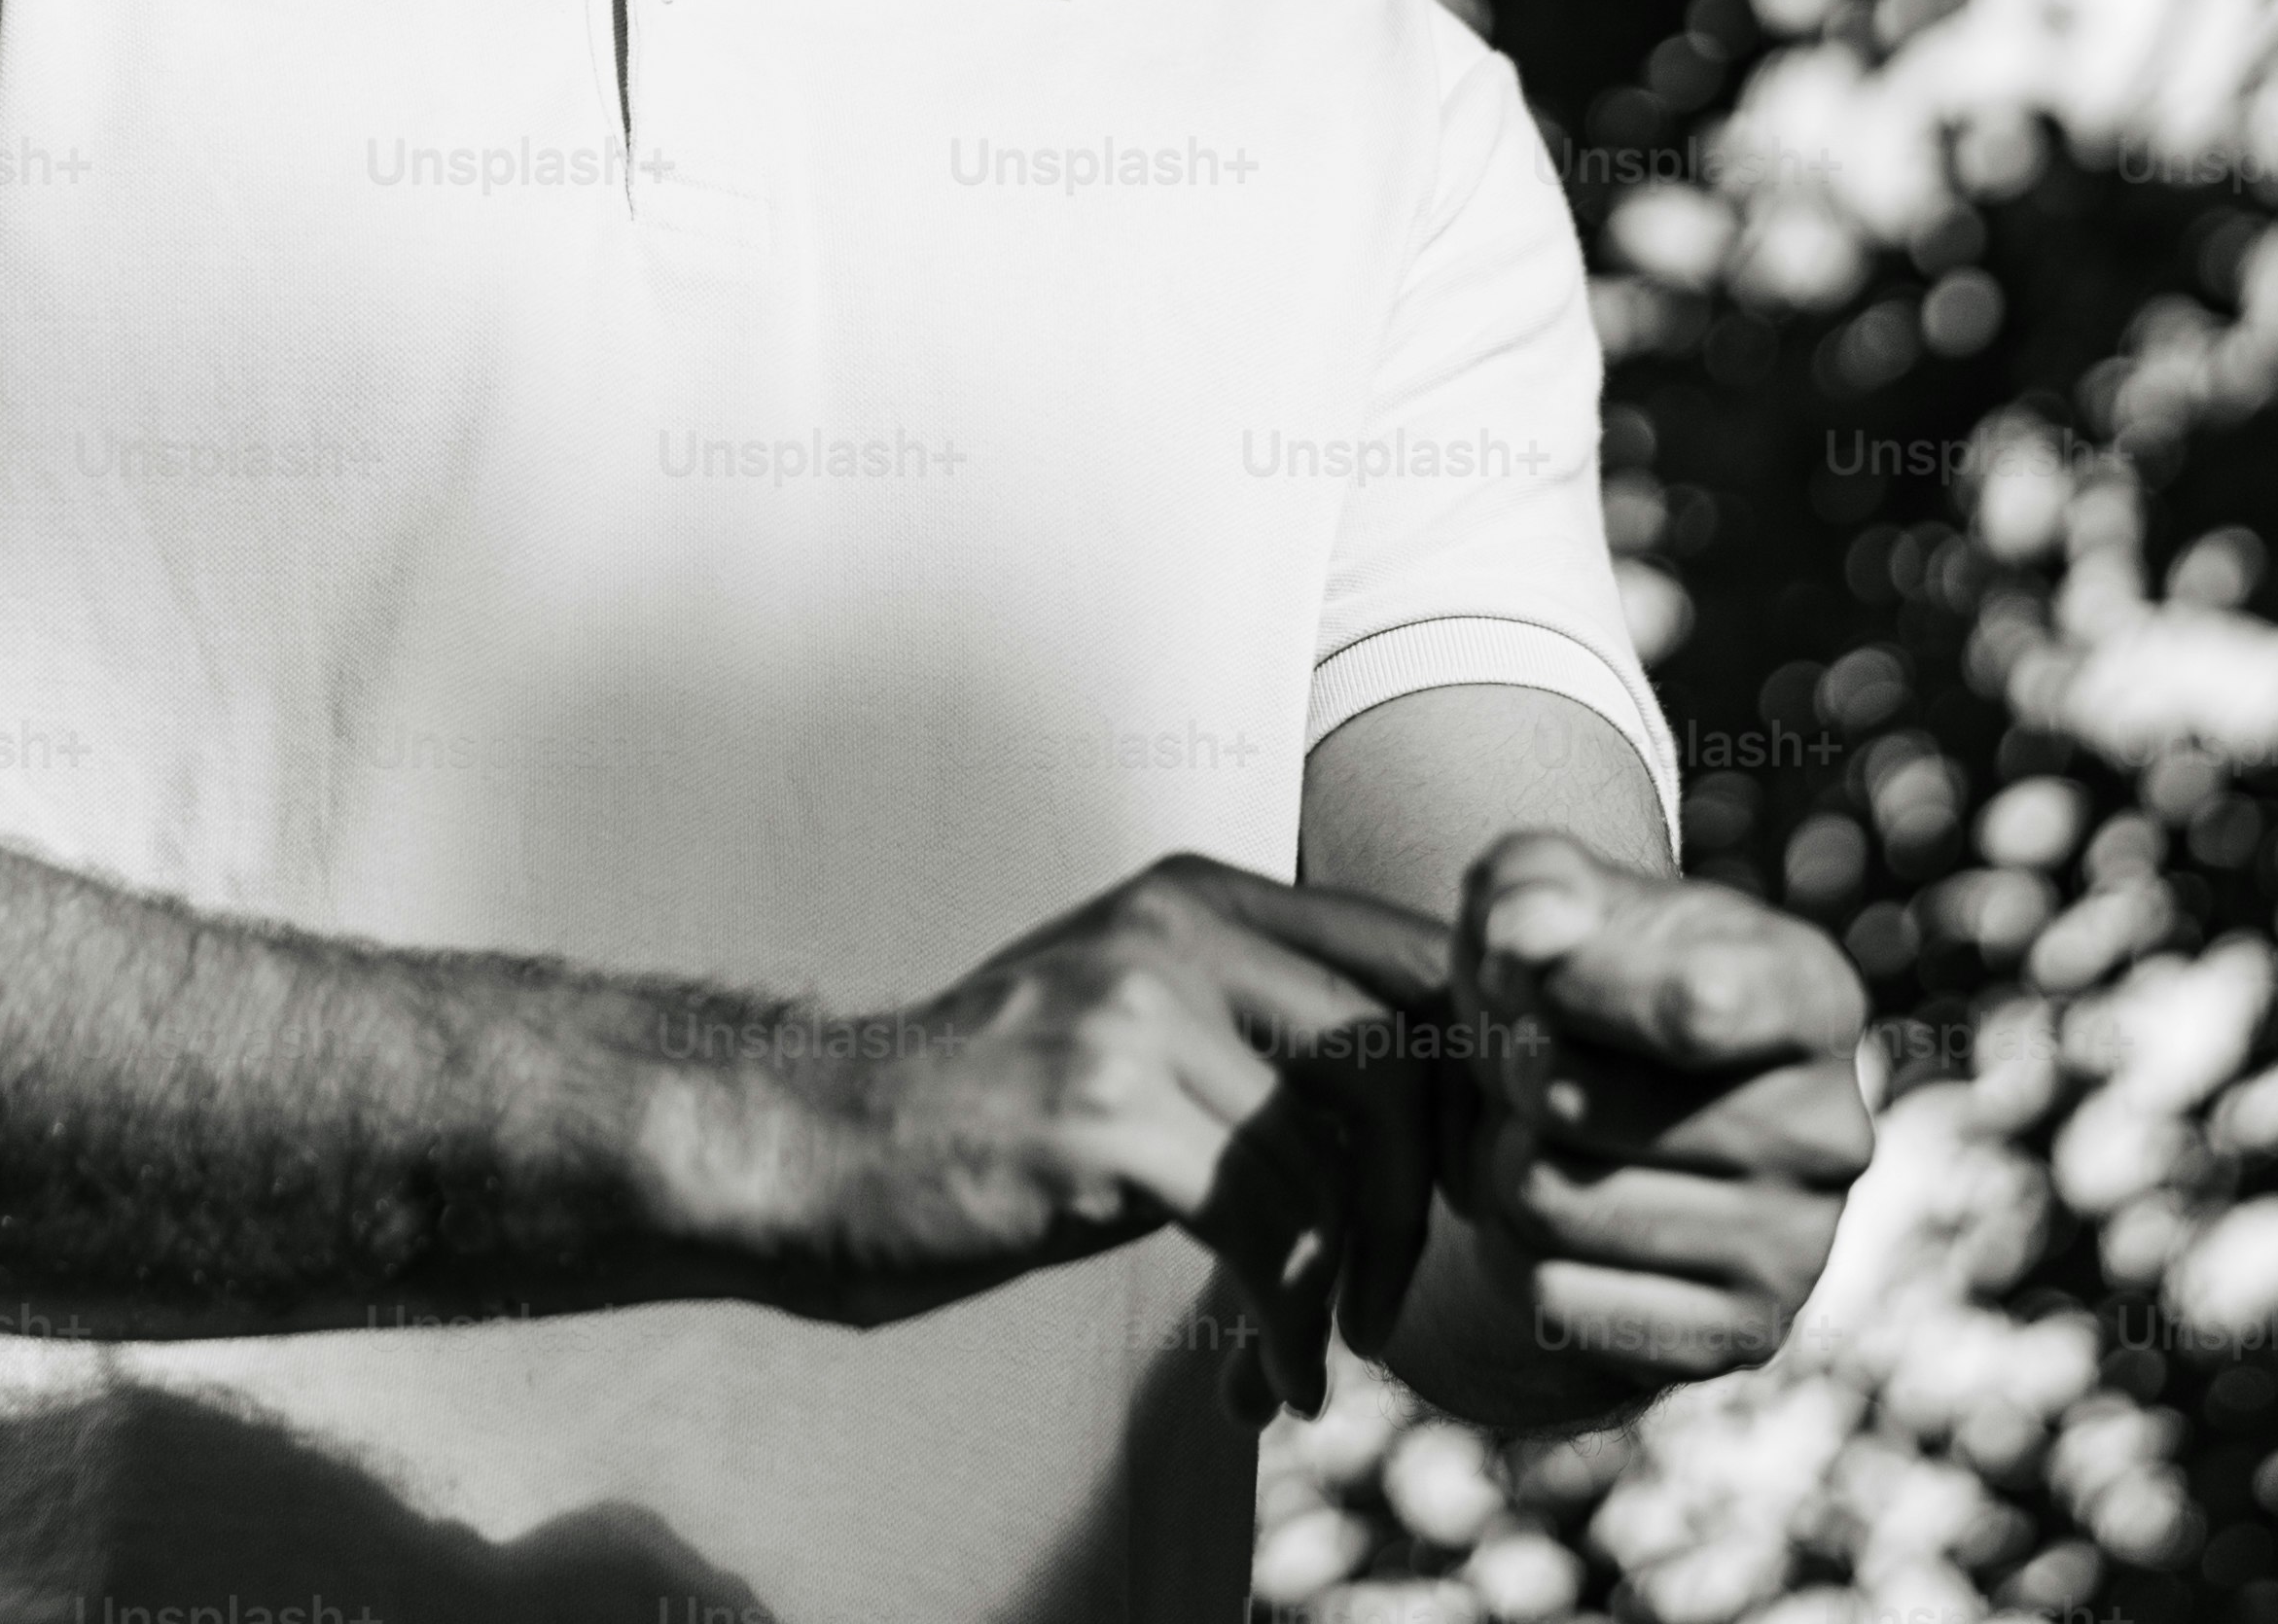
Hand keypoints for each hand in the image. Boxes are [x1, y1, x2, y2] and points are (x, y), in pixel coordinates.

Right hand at [755, 853, 1459, 1412]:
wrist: (806, 1147)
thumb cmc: (981, 1114)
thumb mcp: (1131, 1024)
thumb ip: (1255, 1028)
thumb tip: (1422, 1104)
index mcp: (1200, 896)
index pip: (1414, 959)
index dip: (1472, 1083)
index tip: (1460, 1193)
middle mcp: (1175, 930)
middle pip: (1400, 1056)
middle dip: (1427, 1202)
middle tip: (1395, 1298)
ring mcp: (1133, 1016)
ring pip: (1335, 1161)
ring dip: (1346, 1292)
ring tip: (1309, 1358)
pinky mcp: (1098, 1116)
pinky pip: (1265, 1231)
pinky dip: (1287, 1326)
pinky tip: (1264, 1381)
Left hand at [1436, 828, 1877, 1388]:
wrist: (1601, 1125)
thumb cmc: (1581, 986)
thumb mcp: (1551, 900)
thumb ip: (1533, 886)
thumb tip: (1528, 938)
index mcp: (1812, 997)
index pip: (1690, 1008)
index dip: (1566, 988)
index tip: (1534, 978)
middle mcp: (1832, 1129)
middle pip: (1578, 1105)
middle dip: (1516, 1076)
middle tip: (1532, 1066)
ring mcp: (1799, 1247)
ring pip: (1552, 1204)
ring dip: (1504, 1164)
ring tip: (1540, 1136)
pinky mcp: (1741, 1337)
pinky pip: (1557, 1300)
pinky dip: (1517, 1256)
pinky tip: (1559, 1219)